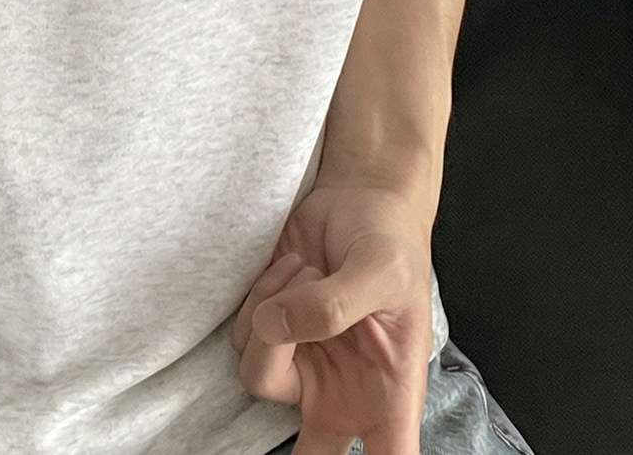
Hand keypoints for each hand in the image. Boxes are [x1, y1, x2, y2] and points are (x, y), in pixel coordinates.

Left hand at [231, 184, 433, 454]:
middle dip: (287, 410)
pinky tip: (291, 269)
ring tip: (309, 273)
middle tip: (287, 340)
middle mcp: (340, 393)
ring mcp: (300, 363)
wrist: (359, 202)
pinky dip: (260, 295)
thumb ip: (335, 305)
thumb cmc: (390, 244)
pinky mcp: (267, 330)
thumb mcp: (382, 271)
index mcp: (388, 398)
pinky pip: (242, 331)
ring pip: (257, 373)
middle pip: (304, 449)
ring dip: (273, 312)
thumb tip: (276, 325)